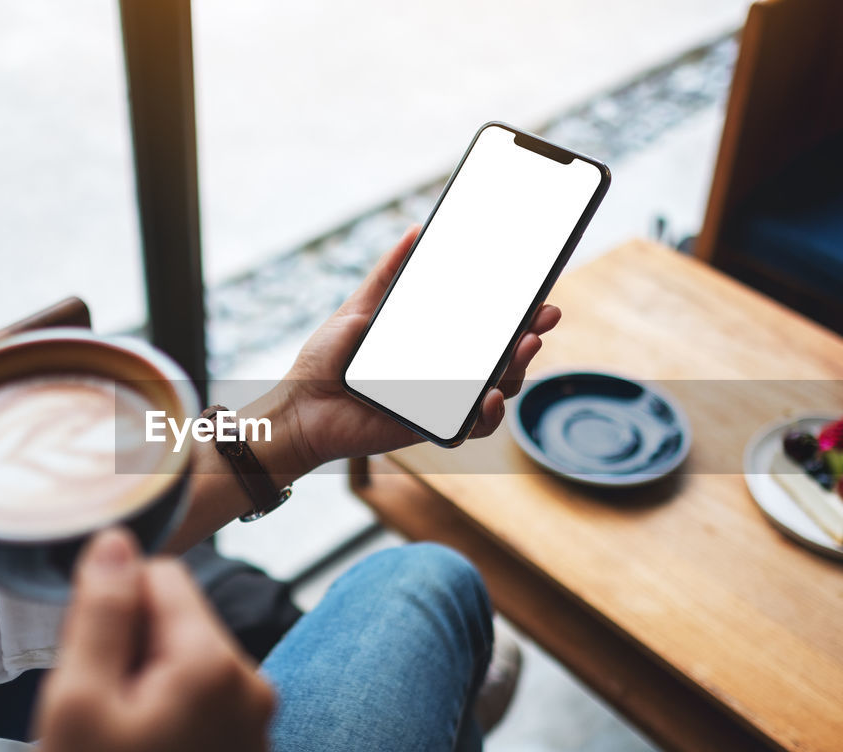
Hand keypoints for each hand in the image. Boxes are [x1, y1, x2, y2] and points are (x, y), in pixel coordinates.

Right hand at [33, 529, 275, 751]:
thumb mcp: (77, 704)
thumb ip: (102, 612)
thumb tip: (117, 540)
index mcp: (215, 665)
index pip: (163, 575)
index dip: (113, 606)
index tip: (89, 658)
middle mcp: (252, 684)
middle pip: (178, 617)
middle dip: (129, 648)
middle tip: (99, 712)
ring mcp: (255, 721)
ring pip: (185, 657)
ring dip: (143, 681)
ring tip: (118, 742)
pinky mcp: (246, 750)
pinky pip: (200, 698)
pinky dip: (164, 711)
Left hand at [279, 225, 561, 467]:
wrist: (298, 406)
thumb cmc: (325, 362)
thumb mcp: (359, 308)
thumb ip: (388, 274)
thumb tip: (416, 230)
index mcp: (435, 344)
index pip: (488, 329)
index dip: (518, 314)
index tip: (540, 295)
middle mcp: (446, 374)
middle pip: (504, 359)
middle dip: (530, 337)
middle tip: (543, 316)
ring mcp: (442, 403)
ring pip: (498, 391)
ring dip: (518, 371)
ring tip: (522, 347)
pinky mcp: (431, 430)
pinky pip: (471, 428)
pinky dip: (487, 415)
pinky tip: (488, 397)